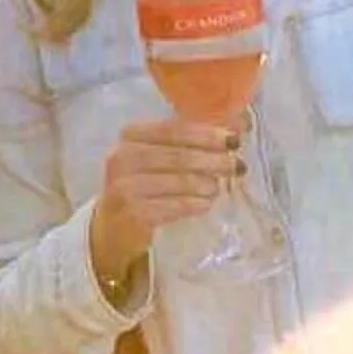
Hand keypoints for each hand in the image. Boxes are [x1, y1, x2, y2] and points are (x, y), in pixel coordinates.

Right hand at [89, 118, 242, 283]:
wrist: (112, 227)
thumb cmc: (143, 184)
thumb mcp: (159, 155)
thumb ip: (192, 141)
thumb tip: (240, 126)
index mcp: (131, 134)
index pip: (175, 129)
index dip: (207, 135)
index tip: (234, 140)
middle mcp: (123, 157)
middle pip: (179, 156)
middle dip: (213, 160)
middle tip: (238, 166)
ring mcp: (125, 186)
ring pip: (179, 181)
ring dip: (207, 184)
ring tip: (219, 186)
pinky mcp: (133, 214)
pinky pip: (174, 206)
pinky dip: (195, 204)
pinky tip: (206, 204)